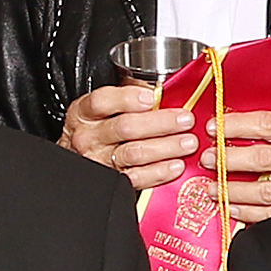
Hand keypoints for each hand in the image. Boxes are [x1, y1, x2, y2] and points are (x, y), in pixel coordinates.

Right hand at [58, 81, 199, 190]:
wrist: (83, 159)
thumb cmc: (100, 127)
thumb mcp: (107, 106)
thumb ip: (129, 94)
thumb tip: (159, 89)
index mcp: (85, 113)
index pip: (102, 102)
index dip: (127, 98)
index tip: (151, 97)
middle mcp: (89, 137)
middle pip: (125, 127)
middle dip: (160, 123)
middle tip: (185, 120)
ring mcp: (99, 160)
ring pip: (134, 153)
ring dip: (166, 147)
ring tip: (187, 142)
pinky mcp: (112, 181)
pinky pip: (136, 177)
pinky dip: (159, 172)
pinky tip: (175, 165)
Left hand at [206, 111, 270, 224]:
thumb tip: (232, 124)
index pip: (267, 124)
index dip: (236, 125)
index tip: (214, 127)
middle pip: (262, 158)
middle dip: (228, 158)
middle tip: (208, 158)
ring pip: (263, 190)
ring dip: (231, 189)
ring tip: (213, 186)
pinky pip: (270, 214)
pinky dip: (246, 211)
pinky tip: (231, 206)